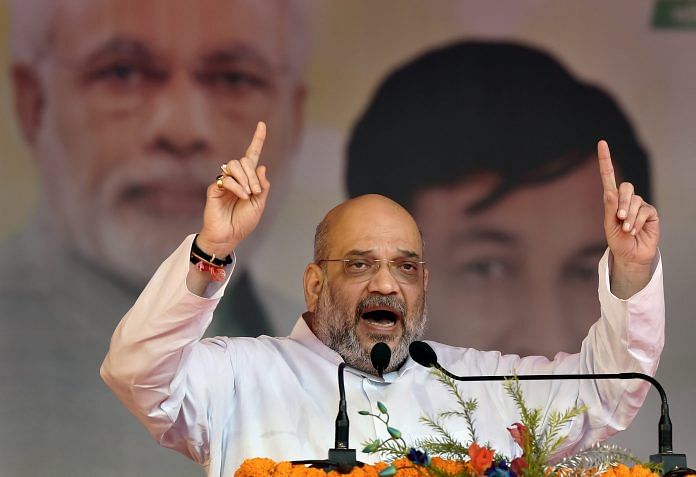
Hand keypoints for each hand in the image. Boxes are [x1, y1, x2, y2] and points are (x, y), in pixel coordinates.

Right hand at [197, 122, 269, 256]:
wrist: (229, 236)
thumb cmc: (243, 222)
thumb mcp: (259, 205)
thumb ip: (262, 187)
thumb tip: (262, 166)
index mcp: (248, 179)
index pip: (252, 156)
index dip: (257, 139)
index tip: (262, 124)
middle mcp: (236, 177)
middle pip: (244, 160)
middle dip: (253, 174)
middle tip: (255, 192)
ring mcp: (224, 182)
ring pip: (234, 165)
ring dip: (245, 179)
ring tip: (248, 194)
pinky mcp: (215, 188)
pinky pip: (226, 179)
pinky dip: (237, 187)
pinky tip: (241, 196)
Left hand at [598, 140, 659, 296]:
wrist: (631, 256)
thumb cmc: (618, 241)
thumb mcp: (609, 226)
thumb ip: (610, 209)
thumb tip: (610, 191)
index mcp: (611, 200)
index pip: (608, 177)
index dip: (605, 160)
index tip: (602, 143)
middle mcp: (625, 199)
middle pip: (625, 187)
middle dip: (622, 203)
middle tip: (620, 219)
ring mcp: (639, 205)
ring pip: (634, 200)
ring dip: (629, 216)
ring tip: (627, 229)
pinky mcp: (650, 212)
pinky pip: (644, 209)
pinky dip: (638, 220)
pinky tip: (635, 230)